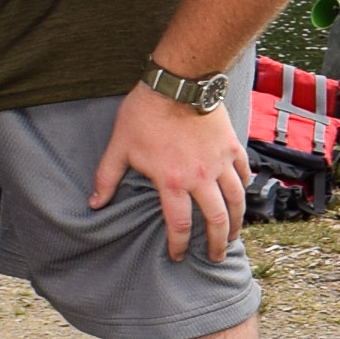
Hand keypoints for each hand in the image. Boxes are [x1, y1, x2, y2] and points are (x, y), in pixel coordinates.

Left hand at [90, 85, 246, 260]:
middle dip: (217, 244)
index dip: (179, 246)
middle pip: (216, 220)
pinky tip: (241, 193)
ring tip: (233, 234)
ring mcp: (220, 162)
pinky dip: (243, 186)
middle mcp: (200, 177)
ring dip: (236, 222)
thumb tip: (95, 203)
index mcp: (172, 182)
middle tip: (215, 256)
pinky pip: (243, 172)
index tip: (178, 255)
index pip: (179, 225)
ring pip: (236, 200)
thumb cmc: (145, 112)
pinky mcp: (231, 146)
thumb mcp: (120, 146)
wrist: (177, 82)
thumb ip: (107, 177)